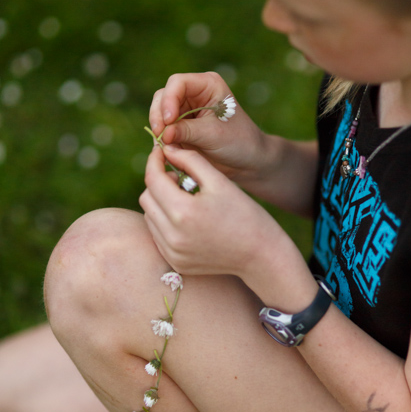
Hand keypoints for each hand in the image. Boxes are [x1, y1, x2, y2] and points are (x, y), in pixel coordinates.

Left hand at [139, 144, 296, 279]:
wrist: (262, 256)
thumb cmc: (246, 215)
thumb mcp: (221, 182)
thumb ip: (191, 160)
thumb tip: (167, 150)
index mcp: (184, 211)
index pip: (153, 179)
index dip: (154, 161)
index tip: (161, 152)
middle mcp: (173, 235)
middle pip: (147, 198)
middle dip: (159, 183)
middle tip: (182, 180)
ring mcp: (173, 252)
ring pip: (150, 217)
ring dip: (162, 204)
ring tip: (189, 202)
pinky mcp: (176, 262)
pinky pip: (158, 236)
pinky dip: (166, 223)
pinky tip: (189, 221)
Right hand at [148, 72, 266, 180]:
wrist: (248, 161)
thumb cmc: (239, 142)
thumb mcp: (213, 135)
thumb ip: (186, 131)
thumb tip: (163, 133)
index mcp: (208, 85)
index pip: (178, 83)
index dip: (169, 100)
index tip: (168, 120)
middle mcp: (195, 93)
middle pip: (164, 96)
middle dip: (159, 115)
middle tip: (160, 135)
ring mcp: (186, 109)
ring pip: (160, 112)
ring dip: (159, 127)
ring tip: (164, 144)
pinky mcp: (181, 125)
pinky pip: (163, 128)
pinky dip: (161, 137)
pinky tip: (166, 149)